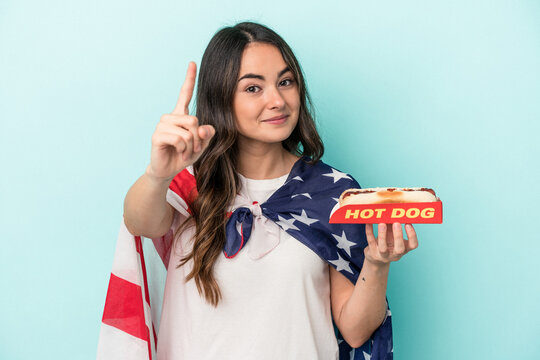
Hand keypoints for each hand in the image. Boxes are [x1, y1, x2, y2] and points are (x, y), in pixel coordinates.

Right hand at [146, 62, 215, 181]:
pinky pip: (180, 139)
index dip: (189, 78)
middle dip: (198, 138)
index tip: (192, 63)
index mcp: (181, 115)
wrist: (168, 169)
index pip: (185, 94)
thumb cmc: (184, 154)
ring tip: (184, 151)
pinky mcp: (157, 135)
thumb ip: (207, 134)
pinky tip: (177, 152)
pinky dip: (183, 149)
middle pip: (194, 120)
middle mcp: (170, 117)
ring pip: (188, 131)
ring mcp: (162, 125)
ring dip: (191, 146)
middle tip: (192, 148)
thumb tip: (204, 128)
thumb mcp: (202, 145)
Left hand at [364, 223, 417, 265]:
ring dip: (383, 235)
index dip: (412, 235)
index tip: (408, 223)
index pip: (413, 245)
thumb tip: (393, 210)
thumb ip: (393, 225)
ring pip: (383, 248)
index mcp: (404, 249)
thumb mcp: (393, 235)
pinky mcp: (372, 252)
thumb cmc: (387, 243)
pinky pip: (371, 241)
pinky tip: (369, 223)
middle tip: (396, 223)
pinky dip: (369, 231)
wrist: (375, 258)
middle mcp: (395, 254)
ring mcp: (383, 255)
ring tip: (382, 223)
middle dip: (398, 236)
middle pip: (399, 249)